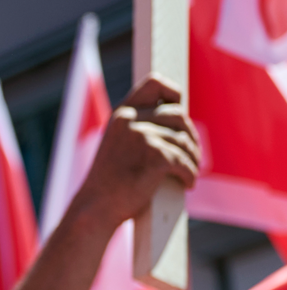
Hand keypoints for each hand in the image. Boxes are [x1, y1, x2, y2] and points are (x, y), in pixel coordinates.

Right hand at [75, 74, 200, 229]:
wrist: (95, 207)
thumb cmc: (109, 180)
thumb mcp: (118, 144)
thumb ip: (139, 127)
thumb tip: (179, 119)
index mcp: (121, 114)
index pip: (155, 83)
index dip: (174, 94)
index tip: (179, 113)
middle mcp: (131, 120)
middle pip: (179, 115)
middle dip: (191, 136)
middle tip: (191, 154)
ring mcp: (142, 137)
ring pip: (185, 141)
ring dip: (193, 160)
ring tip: (190, 172)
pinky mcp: (155, 156)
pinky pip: (185, 161)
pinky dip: (190, 175)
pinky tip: (187, 184)